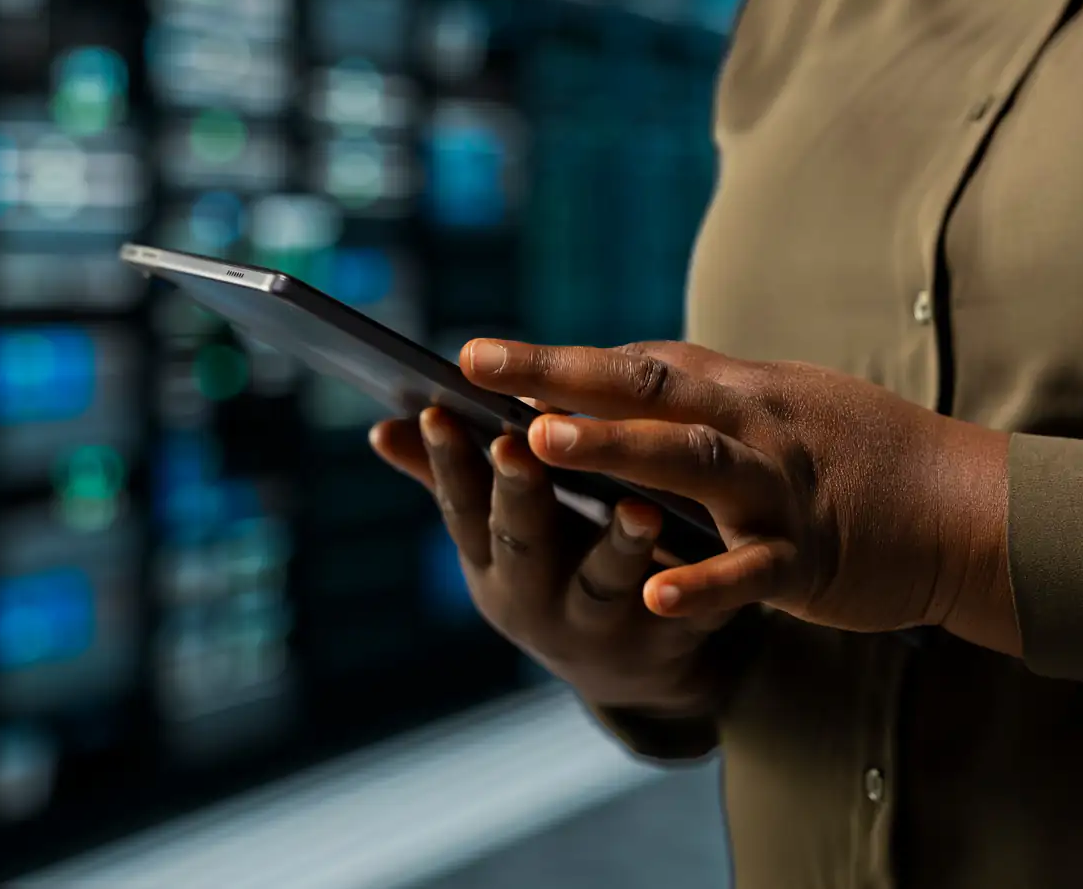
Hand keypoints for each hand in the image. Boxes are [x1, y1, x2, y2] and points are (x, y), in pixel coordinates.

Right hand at [370, 405, 740, 716]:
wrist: (634, 670)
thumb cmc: (555, 568)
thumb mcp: (499, 537)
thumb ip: (450, 481)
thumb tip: (383, 428)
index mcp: (492, 562)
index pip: (462, 506)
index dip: (448, 464)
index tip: (441, 412)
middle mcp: (536, 600)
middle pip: (524, 544)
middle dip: (519, 495)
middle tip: (518, 445)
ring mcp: (601, 627)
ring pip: (606, 586)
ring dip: (619, 548)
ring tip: (637, 507)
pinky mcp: (668, 642)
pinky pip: (681, 621)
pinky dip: (690, 599)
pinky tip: (699, 574)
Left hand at [457, 339, 1017, 643]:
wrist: (962, 507)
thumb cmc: (857, 452)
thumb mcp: (778, 404)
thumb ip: (700, 397)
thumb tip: (608, 382)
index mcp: (738, 390)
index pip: (634, 366)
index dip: (555, 361)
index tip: (475, 357)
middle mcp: (752, 427)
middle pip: (647, 394)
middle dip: (562, 382)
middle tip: (484, 373)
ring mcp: (778, 490)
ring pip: (689, 462)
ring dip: (615, 449)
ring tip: (543, 443)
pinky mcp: (806, 557)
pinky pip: (748, 569)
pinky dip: (702, 578)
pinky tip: (652, 590)